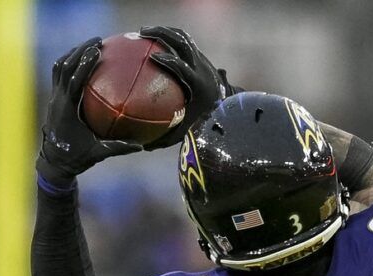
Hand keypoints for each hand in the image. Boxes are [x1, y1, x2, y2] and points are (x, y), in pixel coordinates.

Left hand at [37, 39, 137, 185]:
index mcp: (67, 110)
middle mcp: (58, 99)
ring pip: (60, 67)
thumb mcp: (98, 154)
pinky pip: (59, 73)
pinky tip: (83, 58)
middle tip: (98, 41)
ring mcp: (54, 96)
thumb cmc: (77, 158)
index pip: (74, 81)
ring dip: (73, 53)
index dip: (83, 65)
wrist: (54, 161)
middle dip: (80, 51)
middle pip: (65, 67)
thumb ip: (118, 148)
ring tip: (91, 44)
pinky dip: (70, 62)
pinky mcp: (55, 97)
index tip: (97, 51)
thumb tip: (141, 145)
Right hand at [137, 25, 234, 148]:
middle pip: (182, 43)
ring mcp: (201, 59)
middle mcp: (201, 67)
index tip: (152, 57)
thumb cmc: (206, 122)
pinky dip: (168, 37)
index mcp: (198, 84)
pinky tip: (152, 38)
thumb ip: (167, 138)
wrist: (231, 108)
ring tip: (144, 31)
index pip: (183, 67)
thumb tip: (143, 147)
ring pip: (182, 38)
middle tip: (141, 33)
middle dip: (162, 34)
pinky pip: (182, 41)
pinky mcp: (200, 56)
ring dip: (163, 31)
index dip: (168, 60)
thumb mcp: (188, 132)